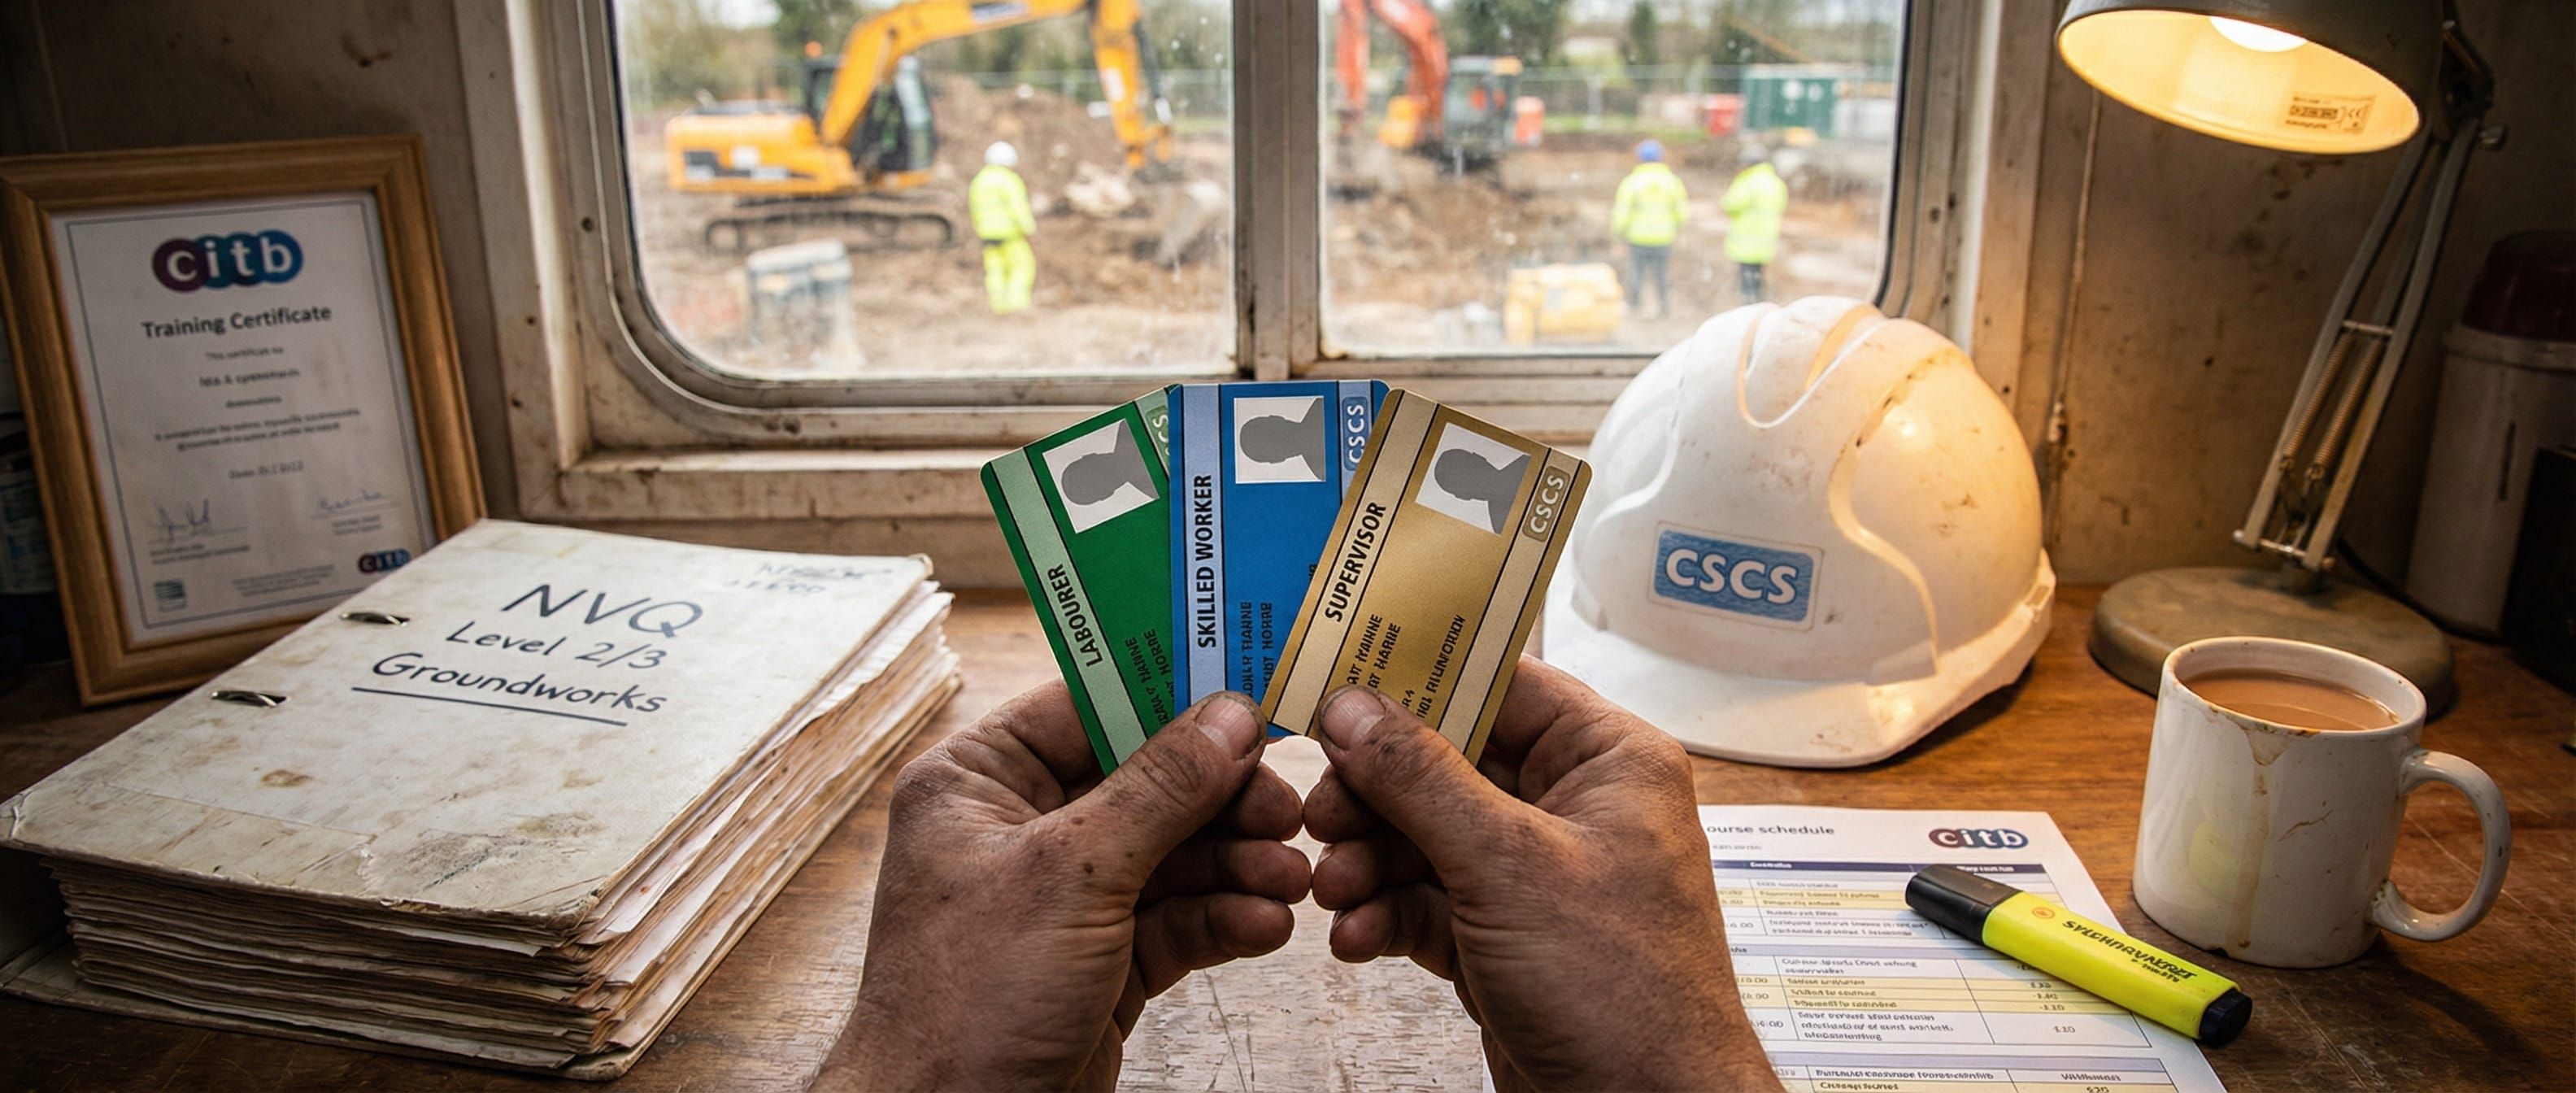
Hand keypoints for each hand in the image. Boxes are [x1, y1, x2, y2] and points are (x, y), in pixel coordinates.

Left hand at [821, 686, 1310, 1090]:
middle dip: (1221, 799)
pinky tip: (1266, 926)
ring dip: (1237, 864)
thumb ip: (1159, 789)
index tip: (1250, 693)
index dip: (1170, 698)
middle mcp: (1018, 830)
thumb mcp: (1071, 874)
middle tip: (1285, 811)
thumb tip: (1230, 716)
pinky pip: (1177, 918)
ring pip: (1173, 853)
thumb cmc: (968, 1001)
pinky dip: (1224, 918)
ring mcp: (1064, 898)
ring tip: (1289, 880)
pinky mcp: (1102, 960)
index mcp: (976, 781)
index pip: (1087, 706)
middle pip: (1146, 781)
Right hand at [1303, 658, 1779, 1091]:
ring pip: (1425, 835)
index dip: (1419, 681)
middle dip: (1376, 792)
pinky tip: (1356, 934)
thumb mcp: (1509, 867)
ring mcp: (1537, 877)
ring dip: (1369, 860)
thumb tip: (1356, 709)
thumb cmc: (1629, 997)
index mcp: (1610, 763)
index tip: (1342, 680)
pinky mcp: (1504, 937)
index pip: (1503, 684)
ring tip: (1334, 886)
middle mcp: (1576, 810)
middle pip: (1447, 762)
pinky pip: (1425, 900)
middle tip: (1324, 810)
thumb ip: (1423, 779)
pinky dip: (1385, 913)